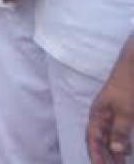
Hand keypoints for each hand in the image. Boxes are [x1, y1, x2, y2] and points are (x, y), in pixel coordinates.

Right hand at [89, 39, 133, 163]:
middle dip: (103, 156)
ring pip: (108, 138)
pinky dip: (120, 144)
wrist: (132, 67)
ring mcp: (111, 115)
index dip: (96, 155)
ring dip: (112, 152)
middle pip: (99, 141)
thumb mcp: (125, 111)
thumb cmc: (126, 87)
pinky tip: (126, 151)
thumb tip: (116, 151)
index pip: (93, 140)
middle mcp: (101, 117)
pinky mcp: (121, 114)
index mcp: (97, 115)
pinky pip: (117, 133)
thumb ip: (120, 131)